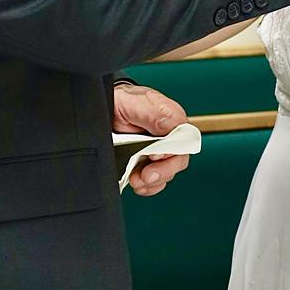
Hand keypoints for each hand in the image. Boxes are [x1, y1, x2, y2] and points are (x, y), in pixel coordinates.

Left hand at [113, 82, 189, 196]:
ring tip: (136, 180)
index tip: (155, 155)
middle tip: (147, 176)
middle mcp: (170, 136)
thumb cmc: (123, 101)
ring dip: (153, 182)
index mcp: (172, 118)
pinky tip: (138, 185)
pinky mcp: (149, 163)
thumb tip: (170, 126)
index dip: (172, 150)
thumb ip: (152, 115)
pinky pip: (156, 181)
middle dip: (163, 171)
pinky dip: (147, 187)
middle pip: (179, 159)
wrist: (106, 110)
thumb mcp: (133, 103)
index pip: (184, 138)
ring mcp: (160, 151)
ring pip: (168, 173)